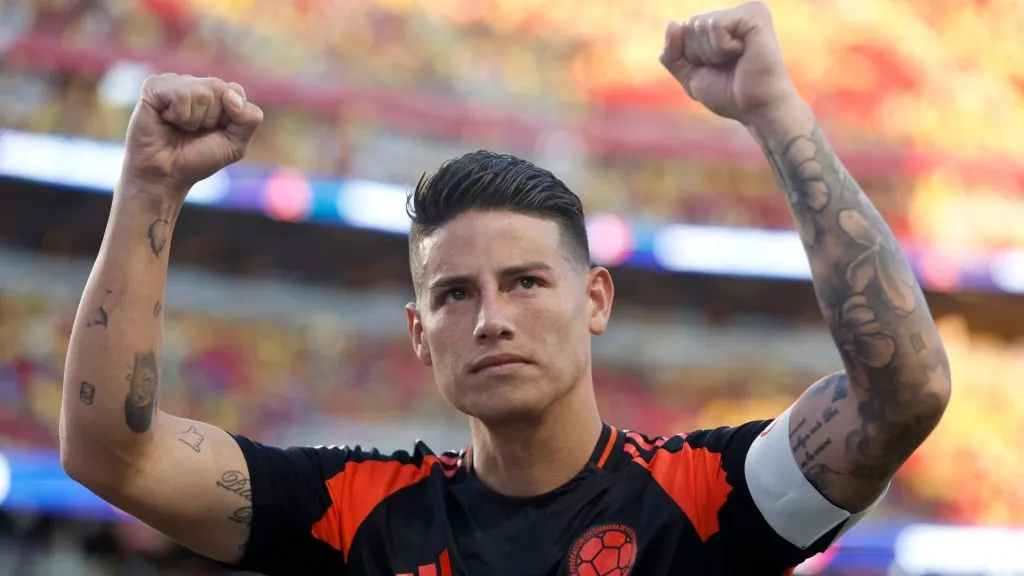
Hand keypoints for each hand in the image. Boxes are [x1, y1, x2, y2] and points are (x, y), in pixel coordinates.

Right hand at [121, 74, 263, 201]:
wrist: (166, 175)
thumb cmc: (198, 158)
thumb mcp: (236, 144)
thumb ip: (249, 119)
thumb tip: (230, 95)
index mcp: (216, 94)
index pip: (235, 90)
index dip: (229, 117)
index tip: (214, 131)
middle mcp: (195, 84)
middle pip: (218, 88)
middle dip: (210, 118)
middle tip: (194, 132)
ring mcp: (174, 82)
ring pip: (200, 92)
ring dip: (193, 120)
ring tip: (180, 127)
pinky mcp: (154, 86)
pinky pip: (179, 94)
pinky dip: (178, 115)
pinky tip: (166, 120)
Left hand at [660, 1, 798, 125]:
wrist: (757, 109)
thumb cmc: (729, 94)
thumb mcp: (690, 75)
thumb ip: (672, 53)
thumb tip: (671, 23)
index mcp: (724, 24)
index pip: (683, 29)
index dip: (691, 56)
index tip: (717, 68)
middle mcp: (736, 13)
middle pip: (689, 25)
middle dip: (700, 54)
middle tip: (727, 66)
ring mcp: (747, 11)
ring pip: (700, 25)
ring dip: (712, 53)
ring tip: (737, 60)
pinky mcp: (755, 14)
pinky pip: (715, 25)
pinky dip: (722, 48)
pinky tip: (743, 53)